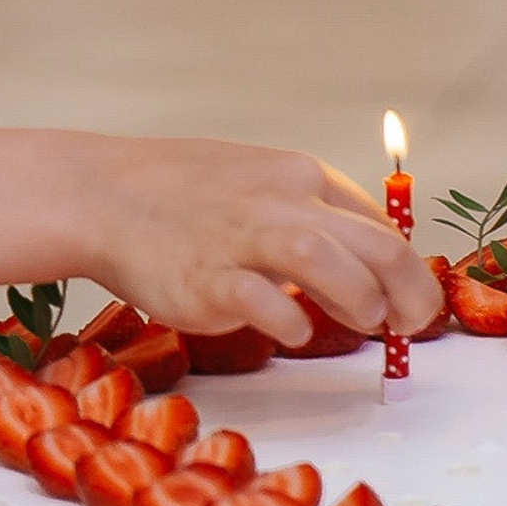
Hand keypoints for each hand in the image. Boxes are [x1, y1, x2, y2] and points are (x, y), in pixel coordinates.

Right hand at [80, 137, 442, 345]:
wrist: (96, 193)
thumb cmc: (176, 193)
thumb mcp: (254, 180)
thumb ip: (306, 213)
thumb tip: (359, 262)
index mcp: (299, 176)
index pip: (383, 227)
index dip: (407, 272)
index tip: (405, 303)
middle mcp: (281, 201)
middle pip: (381, 249)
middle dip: (410, 296)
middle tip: (404, 326)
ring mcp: (244, 239)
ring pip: (335, 266)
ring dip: (362, 304)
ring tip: (357, 323)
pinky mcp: (208, 279)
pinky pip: (270, 306)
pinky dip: (292, 325)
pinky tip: (289, 329)